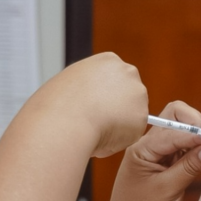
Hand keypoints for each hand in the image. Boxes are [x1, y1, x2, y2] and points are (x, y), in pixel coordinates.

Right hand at [30, 52, 148, 157]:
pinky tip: (103, 137)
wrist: (65, 119)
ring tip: (96, 129)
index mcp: (108, 60)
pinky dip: (120, 139)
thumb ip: (86, 88)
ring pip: (132, 114)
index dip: (105, 95)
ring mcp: (137, 93)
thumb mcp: (69, 84)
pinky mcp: (142, 117)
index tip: (97, 105)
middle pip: (128, 93)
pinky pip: (132, 133)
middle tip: (98, 121)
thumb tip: (88, 103)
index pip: (114, 78)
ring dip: (119, 123)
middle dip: (118, 107)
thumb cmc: (59, 104)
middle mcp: (127, 72)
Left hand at [101, 101, 200, 200]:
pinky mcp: (167, 164)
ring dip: (198, 136)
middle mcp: (149, 146)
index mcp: (142, 149)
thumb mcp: (167, 192)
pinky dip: (197, 148)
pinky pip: (184, 147)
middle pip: (175, 117)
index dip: (195, 133)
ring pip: (181, 130)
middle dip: (196, 124)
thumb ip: (188, 167)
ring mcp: (158, 154)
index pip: (172, 129)